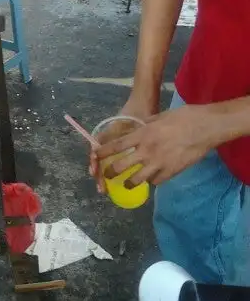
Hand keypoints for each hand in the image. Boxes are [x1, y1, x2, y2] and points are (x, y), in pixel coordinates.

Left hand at [97, 104, 215, 186]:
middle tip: (108, 175)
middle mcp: (147, 150)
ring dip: (129, 182)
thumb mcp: (157, 118)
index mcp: (142, 134)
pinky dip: (152, 180)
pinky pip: (156, 181)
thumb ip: (144, 126)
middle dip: (111, 173)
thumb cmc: (182, 117)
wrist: (205, 127)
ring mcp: (159, 163)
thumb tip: (136, 130)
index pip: (116, 146)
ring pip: (136, 179)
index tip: (95, 156)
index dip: (103, 152)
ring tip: (127, 183)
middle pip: (121, 166)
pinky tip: (152, 178)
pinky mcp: (172, 172)